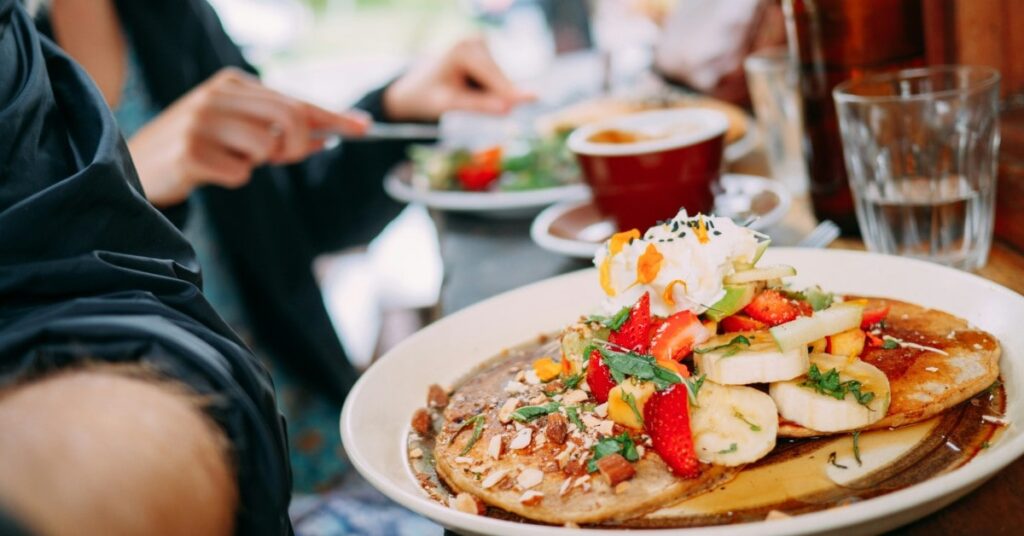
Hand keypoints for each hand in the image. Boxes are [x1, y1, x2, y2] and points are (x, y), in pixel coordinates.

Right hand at [127, 67, 369, 206]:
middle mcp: (216, 96)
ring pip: (267, 147)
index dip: (332, 116)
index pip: (294, 100)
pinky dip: (234, 178)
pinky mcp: (190, 153)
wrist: (135, 164)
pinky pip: (240, 174)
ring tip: (232, 160)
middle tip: (284, 159)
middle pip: (289, 119)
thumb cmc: (198, 147)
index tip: (363, 128)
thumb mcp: (238, 130)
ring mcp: (201, 122)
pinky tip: (210, 172)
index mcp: (231, 83)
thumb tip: (329, 135)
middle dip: (299, 145)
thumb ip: (279, 130)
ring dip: (259, 164)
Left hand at [383, 37, 532, 121]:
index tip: (535, 98)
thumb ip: (478, 106)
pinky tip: (474, 90)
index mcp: (462, 50)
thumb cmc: (429, 96)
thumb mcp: (449, 104)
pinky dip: (492, 90)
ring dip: (493, 94)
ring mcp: (483, 44)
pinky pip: (499, 78)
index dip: (509, 92)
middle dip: (500, 97)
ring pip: (502, 78)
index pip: (492, 75)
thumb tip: (508, 109)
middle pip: (500, 77)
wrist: (417, 87)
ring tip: (468, 98)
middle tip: (498, 115)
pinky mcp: (489, 51)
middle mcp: (475, 41)